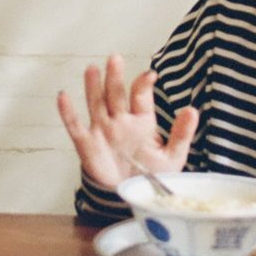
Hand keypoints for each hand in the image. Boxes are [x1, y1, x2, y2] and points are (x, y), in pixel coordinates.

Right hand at [57, 54, 197, 190]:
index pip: (141, 97)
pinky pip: (75, 126)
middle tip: (115, 58)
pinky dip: (68, 112)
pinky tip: (63, 96)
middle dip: (115, 77)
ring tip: (92, 69)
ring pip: (96, 103)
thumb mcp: (172, 156)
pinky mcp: (87, 144)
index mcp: (142, 121)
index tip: (150, 75)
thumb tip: (192, 110)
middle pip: (116, 94)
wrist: (129, 197)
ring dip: (93, 87)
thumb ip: (181, 134)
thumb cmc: (151, 175)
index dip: (144, 85)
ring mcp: (102, 130)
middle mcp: (120, 121)